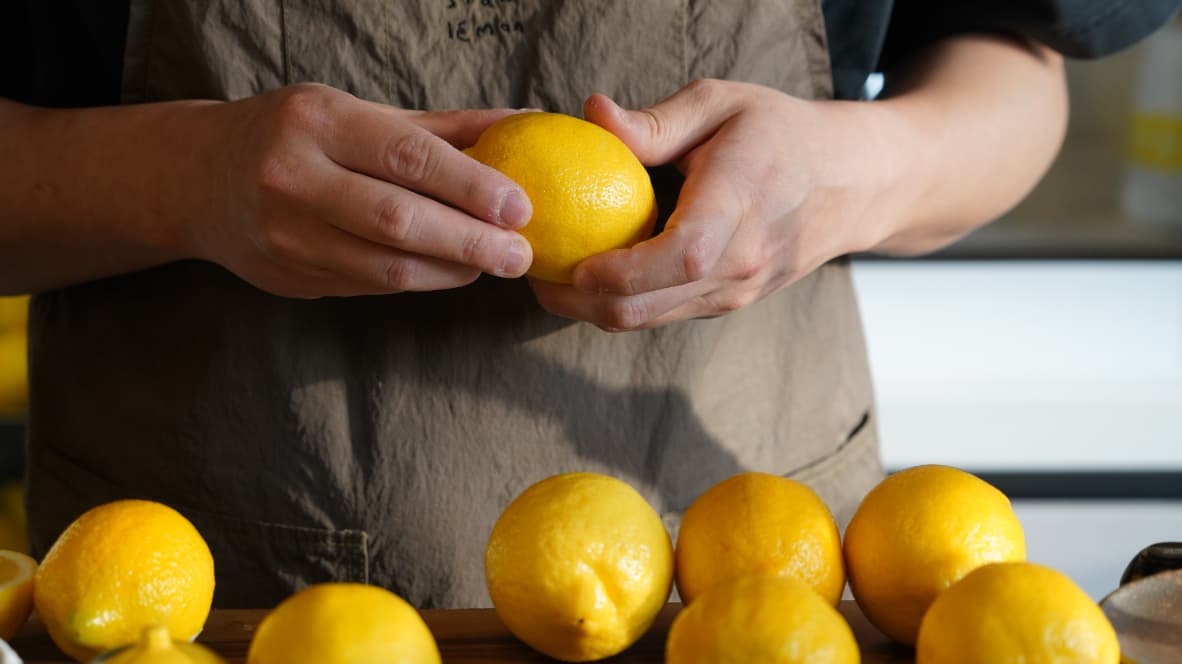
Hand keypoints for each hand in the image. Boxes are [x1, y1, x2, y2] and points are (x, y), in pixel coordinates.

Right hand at [189, 83, 533, 297]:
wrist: (198, 178)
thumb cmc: (295, 135)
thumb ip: (439, 127)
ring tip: (494, 264)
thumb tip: (520, 124)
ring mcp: (287, 235)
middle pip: (399, 221)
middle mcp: (294, 178)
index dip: (472, 187)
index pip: (409, 157)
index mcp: (317, 122)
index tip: (520, 206)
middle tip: (520, 254)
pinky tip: (451, 271)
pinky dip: (420, 281)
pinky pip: (370, 286)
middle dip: (471, 242)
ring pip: (386, 267)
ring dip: (451, 271)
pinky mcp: (291, 277)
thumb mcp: (356, 113)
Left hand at [530, 80, 894, 329]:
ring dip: (593, 308)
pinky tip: (597, 275)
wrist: (855, 183)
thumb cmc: (784, 133)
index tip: (566, 260)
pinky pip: (666, 313)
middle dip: (578, 301)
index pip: (676, 257)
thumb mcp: (722, 104)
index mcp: (739, 207)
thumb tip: (590, 115)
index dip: (615, 271)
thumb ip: (654, 122)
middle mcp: (741, 263)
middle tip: (534, 271)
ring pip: (649, 320)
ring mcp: (737, 291)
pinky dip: (624, 303)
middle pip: (646, 307)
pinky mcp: (731, 302)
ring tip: (553, 275)